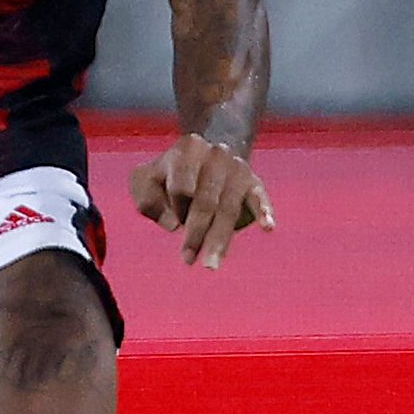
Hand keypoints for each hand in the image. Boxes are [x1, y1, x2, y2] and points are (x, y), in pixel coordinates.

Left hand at [128, 133, 275, 269]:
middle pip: (206, 201)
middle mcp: (215, 154)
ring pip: (229, 208)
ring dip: (220, 239)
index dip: (177, 209)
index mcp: (186, 149)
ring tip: (211, 264)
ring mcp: (237, 168)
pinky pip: (259, 198)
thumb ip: (147, 200)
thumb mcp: (145, 180)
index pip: (182, 187)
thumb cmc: (167, 174)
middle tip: (188, 261)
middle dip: (197, 234)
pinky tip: (268, 227)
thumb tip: (172, 224)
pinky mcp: (254, 182)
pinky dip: (264, 212)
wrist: (203, 154)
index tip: (173, 223)